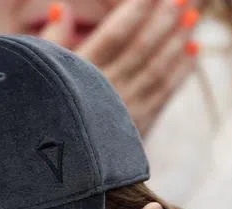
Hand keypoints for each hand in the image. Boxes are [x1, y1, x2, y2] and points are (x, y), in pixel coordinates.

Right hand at [40, 0, 200, 136]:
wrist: (50, 169)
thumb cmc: (40, 115)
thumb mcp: (39, 76)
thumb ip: (51, 41)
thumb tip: (60, 7)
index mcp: (77, 77)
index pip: (113, 35)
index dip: (135, 11)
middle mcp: (103, 92)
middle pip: (141, 49)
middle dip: (164, 20)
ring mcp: (122, 111)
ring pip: (157, 69)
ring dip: (178, 42)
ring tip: (192, 19)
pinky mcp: (135, 129)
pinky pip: (163, 95)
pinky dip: (180, 73)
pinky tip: (192, 52)